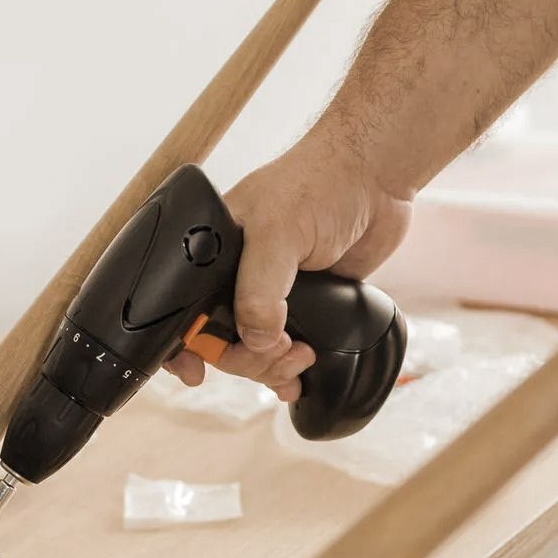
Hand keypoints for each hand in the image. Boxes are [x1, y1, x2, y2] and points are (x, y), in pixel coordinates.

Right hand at [162, 133, 410, 399]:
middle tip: (277, 354)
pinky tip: (297, 380)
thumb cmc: (318, 184)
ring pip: (252, 349)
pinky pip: (285, 347)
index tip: (195, 370)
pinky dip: (288, 369)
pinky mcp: (304, 302)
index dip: (183, 343)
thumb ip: (259, 292)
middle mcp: (236, 274)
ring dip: (271, 367)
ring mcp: (270, 291)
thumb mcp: (277, 234)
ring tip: (299, 358)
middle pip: (219, 338)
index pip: (182, 307)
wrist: (375, 177)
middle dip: (244, 359)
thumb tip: (256, 342)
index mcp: (213, 252)